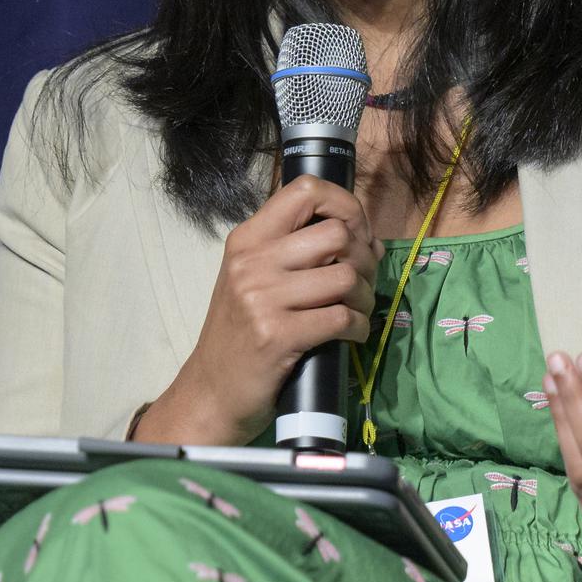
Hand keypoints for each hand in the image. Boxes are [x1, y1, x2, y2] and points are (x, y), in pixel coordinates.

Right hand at [136, 176, 383, 446]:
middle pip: (337, 234)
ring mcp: (263, 298)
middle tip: (360, 281)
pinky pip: (342, 318)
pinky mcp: (278, 336)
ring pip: (346, 277)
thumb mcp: (258, 279)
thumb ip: (305, 253)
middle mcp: (253, 261)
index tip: (356, 233)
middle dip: (363, 258)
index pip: (306, 190)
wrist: (210, 391)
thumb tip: (371, 241)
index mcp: (248, 238)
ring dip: (365, 297)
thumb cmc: (240, 331)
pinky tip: (352, 333)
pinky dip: (359, 327)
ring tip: (357, 310)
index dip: (345, 205)